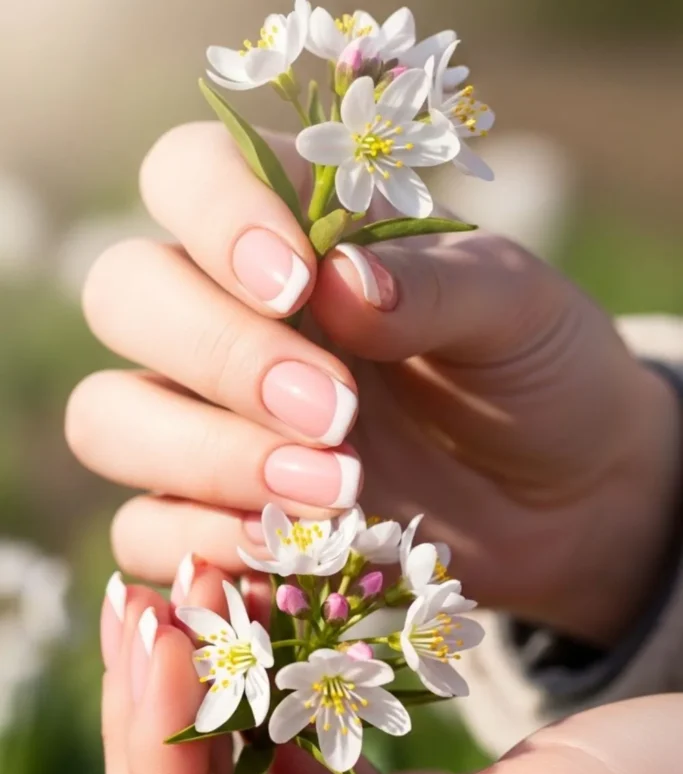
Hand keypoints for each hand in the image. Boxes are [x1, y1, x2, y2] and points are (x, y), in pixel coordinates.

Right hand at [67, 123, 680, 642]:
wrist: (568, 493)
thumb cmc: (537, 374)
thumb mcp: (516, 309)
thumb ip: (434, 285)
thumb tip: (340, 285)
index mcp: (293, 235)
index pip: (187, 177)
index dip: (216, 218)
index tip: (296, 283)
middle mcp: (230, 320)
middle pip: (126, 298)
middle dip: (220, 354)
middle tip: (336, 411)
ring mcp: (212, 425)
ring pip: (110, 417)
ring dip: (203, 454)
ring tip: (336, 488)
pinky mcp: (222, 519)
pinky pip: (145, 532)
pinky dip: (202, 544)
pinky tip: (294, 550)